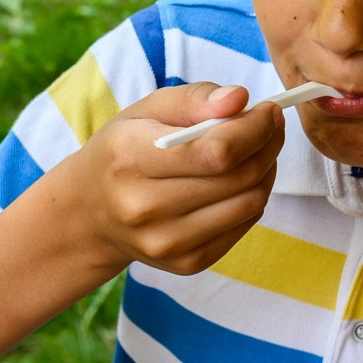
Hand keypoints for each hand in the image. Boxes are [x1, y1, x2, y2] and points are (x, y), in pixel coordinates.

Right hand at [63, 81, 284, 278]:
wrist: (91, 213)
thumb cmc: (123, 151)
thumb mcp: (146, 110)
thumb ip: (194, 99)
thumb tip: (240, 98)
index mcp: (130, 159)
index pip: (215, 152)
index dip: (254, 130)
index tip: (267, 110)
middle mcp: (144, 208)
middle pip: (238, 178)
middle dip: (268, 145)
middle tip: (271, 125)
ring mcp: (166, 243)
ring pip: (249, 203)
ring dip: (266, 171)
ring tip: (258, 150)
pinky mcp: (187, 264)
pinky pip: (244, 226)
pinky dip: (253, 198)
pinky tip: (241, 181)